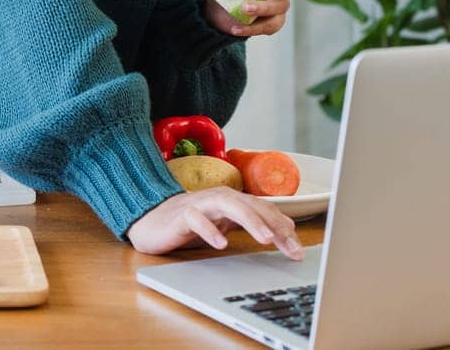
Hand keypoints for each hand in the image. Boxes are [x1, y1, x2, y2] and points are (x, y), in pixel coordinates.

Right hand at [127, 186, 303, 258]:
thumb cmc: (190, 223)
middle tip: (291, 247)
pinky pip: (197, 219)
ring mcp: (200, 204)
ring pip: (229, 205)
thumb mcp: (225, 224)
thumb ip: (251, 224)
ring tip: (265, 239)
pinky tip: (221, 244)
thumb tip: (285, 231)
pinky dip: (210, 230)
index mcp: (233, 200)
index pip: (264, 210)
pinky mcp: (181, 215)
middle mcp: (219, 198)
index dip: (284, 228)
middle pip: (252, 205)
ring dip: (250, 220)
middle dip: (274, 225)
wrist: (150, 220)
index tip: (299, 251)